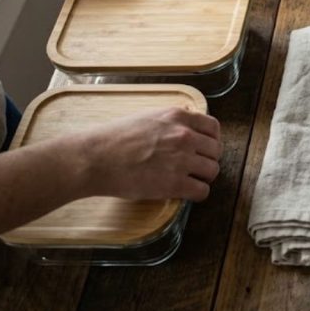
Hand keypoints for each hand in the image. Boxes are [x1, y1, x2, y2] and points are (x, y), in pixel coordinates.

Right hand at [77, 107, 221, 200]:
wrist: (94, 159)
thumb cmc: (114, 138)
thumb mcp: (148, 116)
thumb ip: (172, 121)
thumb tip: (188, 126)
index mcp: (178, 117)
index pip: (213, 128)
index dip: (211, 140)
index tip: (205, 149)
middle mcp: (185, 136)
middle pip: (216, 151)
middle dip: (207, 160)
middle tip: (195, 167)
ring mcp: (181, 160)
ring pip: (212, 171)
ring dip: (203, 177)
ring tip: (189, 180)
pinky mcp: (175, 184)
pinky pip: (202, 191)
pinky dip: (197, 194)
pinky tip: (186, 192)